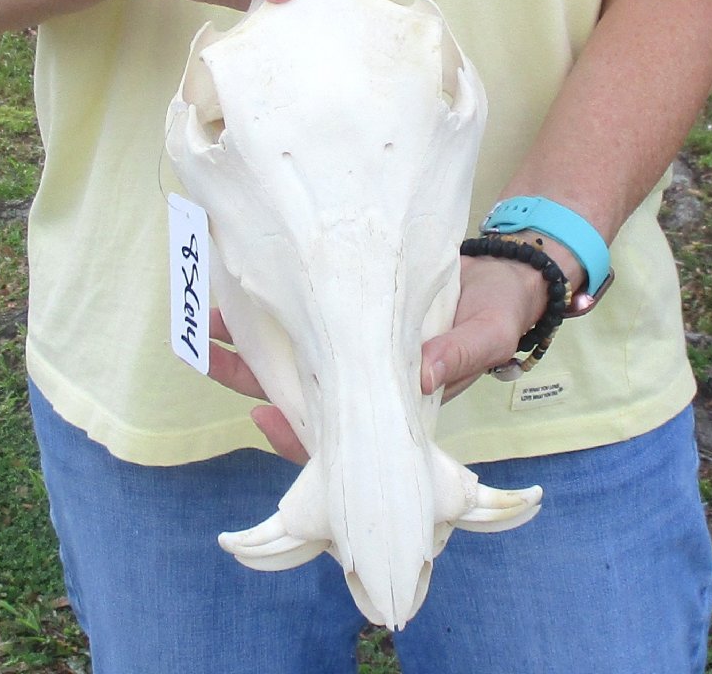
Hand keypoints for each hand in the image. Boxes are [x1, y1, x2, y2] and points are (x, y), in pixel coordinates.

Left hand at [207, 254, 552, 463]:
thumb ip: (457, 356)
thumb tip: (418, 376)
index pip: (338, 434)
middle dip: (251, 380)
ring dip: (254, 344)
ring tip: (214, 320)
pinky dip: (279, 307)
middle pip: (300, 393)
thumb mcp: (487, 336)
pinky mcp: (353, 312)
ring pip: (296, 356)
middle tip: (209, 355)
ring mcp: (357, 345)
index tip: (261, 415)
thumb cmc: (499, 315)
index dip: (297, 435)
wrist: (502, 275)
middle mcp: (367, 379)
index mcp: (395, 403)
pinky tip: (251, 287)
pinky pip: (309, 317)